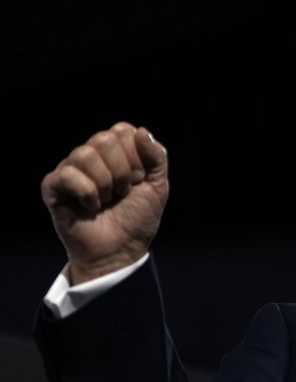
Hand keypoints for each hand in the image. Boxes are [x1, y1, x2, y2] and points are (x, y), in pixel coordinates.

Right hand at [40, 122, 169, 284]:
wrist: (120, 251)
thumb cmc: (136, 219)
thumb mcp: (158, 185)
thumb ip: (156, 156)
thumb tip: (141, 131)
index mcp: (115, 151)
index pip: (123, 130)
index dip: (137, 158)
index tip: (138, 182)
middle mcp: (91, 155)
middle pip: (104, 139)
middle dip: (122, 171)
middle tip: (122, 192)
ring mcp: (70, 169)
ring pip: (85, 154)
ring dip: (105, 183)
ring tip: (106, 200)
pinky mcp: (52, 186)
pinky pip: (68, 174)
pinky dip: (87, 193)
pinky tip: (90, 207)